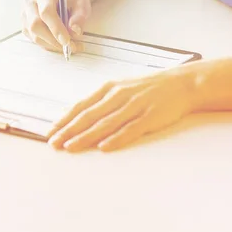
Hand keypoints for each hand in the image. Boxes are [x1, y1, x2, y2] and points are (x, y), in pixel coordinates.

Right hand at [21, 0, 90, 51]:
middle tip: (70, 46)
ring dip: (52, 45)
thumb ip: (79, 17)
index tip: (67, 41)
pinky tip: (59, 43)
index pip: (46, 12)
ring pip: (34, 35)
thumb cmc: (73, 0)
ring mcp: (25, 14)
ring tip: (69, 46)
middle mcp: (31, 2)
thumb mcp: (82, 4)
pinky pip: (34, 39)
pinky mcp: (25, 25)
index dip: (56, 28)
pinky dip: (48, 45)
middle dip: (53, 40)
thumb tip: (74, 30)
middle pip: (35, 25)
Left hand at [47, 68, 195, 151]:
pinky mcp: (149, 116)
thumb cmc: (148, 88)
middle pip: (89, 116)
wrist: (181, 84)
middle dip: (69, 131)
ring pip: (105, 124)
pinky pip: (130, 129)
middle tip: (53, 143)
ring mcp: (134, 106)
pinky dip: (116, 138)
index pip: (81, 106)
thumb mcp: (122, 88)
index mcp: (109, 89)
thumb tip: (77, 115)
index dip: (64, 120)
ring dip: (86, 136)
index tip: (50, 132)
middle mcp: (119, 96)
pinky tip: (104, 147)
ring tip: (71, 147)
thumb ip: (102, 101)